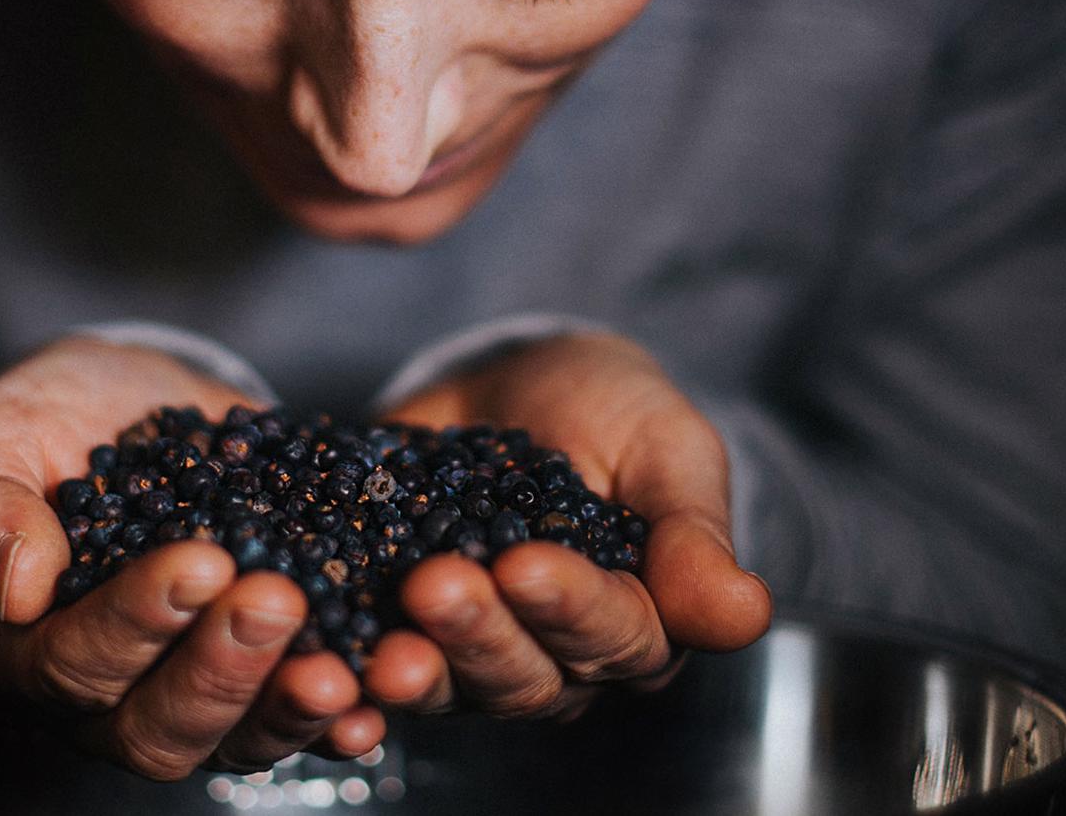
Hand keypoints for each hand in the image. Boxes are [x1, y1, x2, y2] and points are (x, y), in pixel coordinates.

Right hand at [0, 337, 384, 778]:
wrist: (127, 406)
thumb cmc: (45, 424)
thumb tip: (12, 588)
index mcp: (23, 650)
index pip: (73, 664)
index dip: (136, 622)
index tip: (199, 562)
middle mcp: (102, 696)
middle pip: (157, 727)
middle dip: (221, 667)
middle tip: (274, 598)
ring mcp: (184, 692)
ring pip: (233, 739)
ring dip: (287, 707)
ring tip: (338, 666)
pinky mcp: (255, 674)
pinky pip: (295, 717)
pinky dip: (337, 715)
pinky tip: (374, 693)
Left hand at [365, 332, 770, 717]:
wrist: (517, 380)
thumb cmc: (611, 411)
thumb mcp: (665, 447)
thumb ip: (692, 531)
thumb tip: (744, 614)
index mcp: (636, 620)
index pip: (612, 635)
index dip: (570, 607)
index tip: (527, 565)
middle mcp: (556, 654)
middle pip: (525, 676)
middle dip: (480, 635)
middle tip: (437, 585)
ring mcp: (473, 648)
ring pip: (451, 685)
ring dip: (418, 667)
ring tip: (383, 642)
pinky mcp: (398, 624)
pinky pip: (374, 666)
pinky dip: (349, 675)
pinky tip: (321, 666)